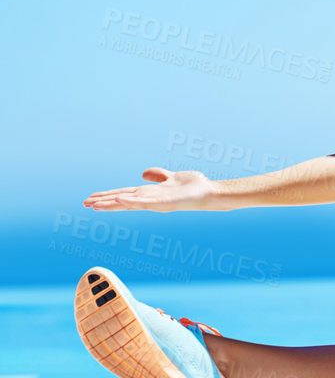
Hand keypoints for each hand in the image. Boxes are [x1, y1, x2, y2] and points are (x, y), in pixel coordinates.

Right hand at [83, 168, 218, 214]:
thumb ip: (158, 175)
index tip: (91, 199)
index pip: (123, 194)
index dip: (107, 196)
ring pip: (128, 203)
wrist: (208, 192)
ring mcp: (155, 203)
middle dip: (103, 202)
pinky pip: (144, 203)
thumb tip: (143, 173)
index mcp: (149, 193)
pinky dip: (130, 201)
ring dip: (111, 204)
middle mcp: (149, 199)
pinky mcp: (163, 203)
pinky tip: (119, 200)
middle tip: (84, 204)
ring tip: (94, 204)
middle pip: (121, 200)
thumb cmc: (192, 186)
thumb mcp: (171, 176)